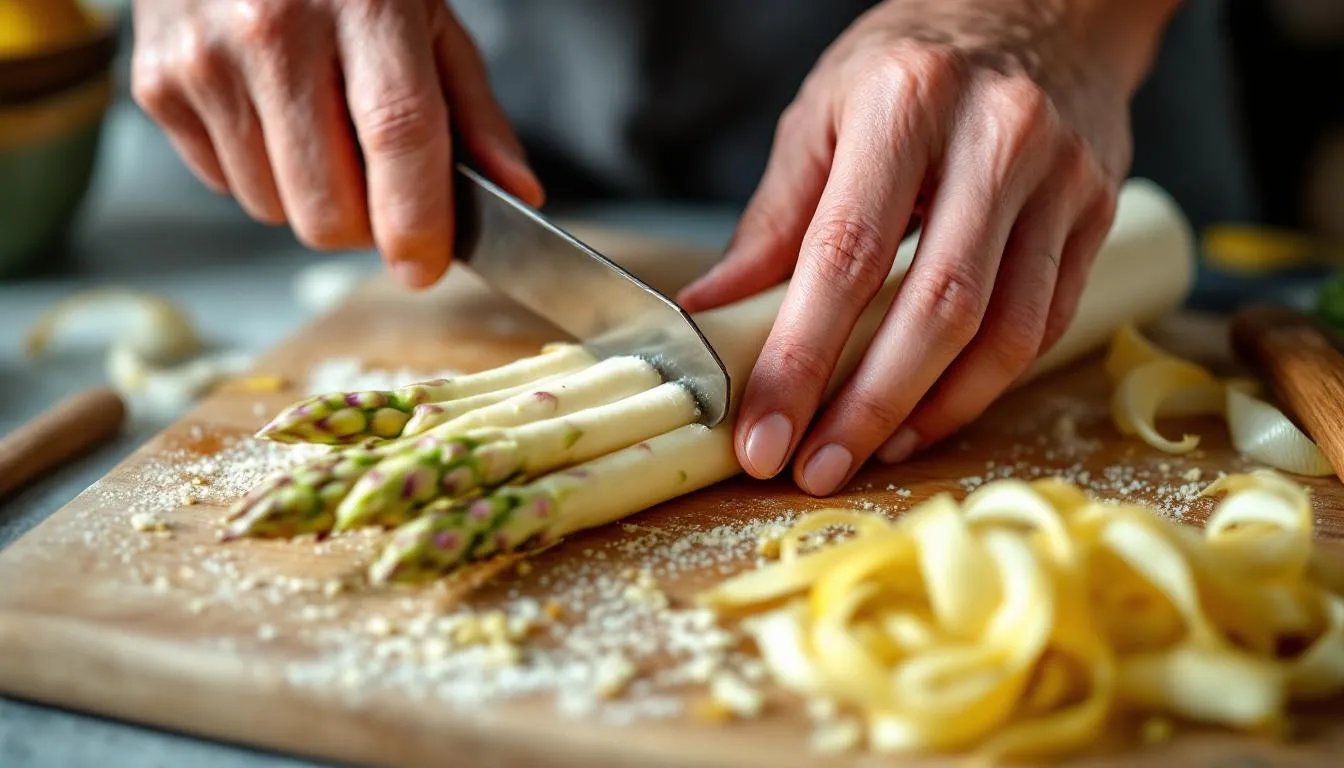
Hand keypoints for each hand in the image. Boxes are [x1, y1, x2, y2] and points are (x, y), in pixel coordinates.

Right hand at [130, 0, 542, 287]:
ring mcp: (205, 60)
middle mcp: (274, 31)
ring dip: (309, 198)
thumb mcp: (426, 17)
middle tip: (380, 188)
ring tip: (319, 130)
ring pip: (273, 209)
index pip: (397, 137)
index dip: (416, 221)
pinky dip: (258, 172)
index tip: (425, 265)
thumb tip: (517, 196)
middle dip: (366, 225)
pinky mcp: (157, 85)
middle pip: (327, 206)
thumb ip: (474, 113)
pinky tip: (268, 113)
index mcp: (365, 7)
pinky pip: (224, 185)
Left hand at [679, 0, 1177, 494]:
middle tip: (811, 469)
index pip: (846, 256)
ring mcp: (1061, 179)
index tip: (762, 432)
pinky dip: (983, 386)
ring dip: (929, 413)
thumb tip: (713, 311)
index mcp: (906, 103)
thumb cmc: (915, 61)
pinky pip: (1045, 325)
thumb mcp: (825, 112)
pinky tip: (927, 416)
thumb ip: (776, 216)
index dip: (801, 359)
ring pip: (1003, 332)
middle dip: (866, 408)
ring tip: (865, 453)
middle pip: (936, 308)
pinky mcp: (1099, 214)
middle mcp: (996, 138)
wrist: (1048, 8)